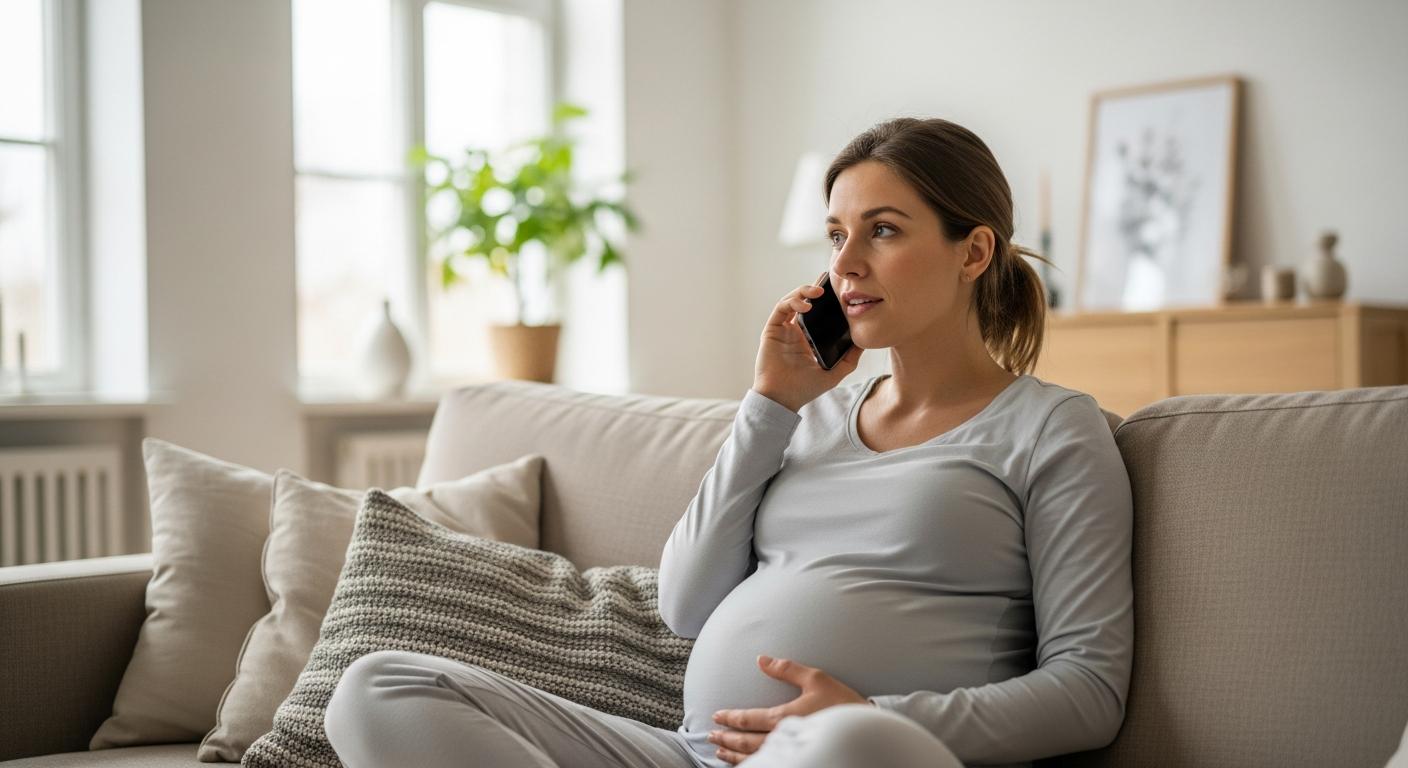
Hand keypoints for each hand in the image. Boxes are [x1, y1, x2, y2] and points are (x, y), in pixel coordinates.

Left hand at [707, 655, 872, 764]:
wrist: (865, 728)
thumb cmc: (842, 702)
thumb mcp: (816, 678)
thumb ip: (787, 669)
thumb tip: (761, 659)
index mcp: (785, 717)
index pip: (749, 719)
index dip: (731, 718)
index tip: (717, 716)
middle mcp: (784, 737)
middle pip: (747, 741)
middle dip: (727, 738)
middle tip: (711, 734)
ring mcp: (791, 752)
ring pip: (755, 756)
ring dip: (735, 754)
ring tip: (720, 751)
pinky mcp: (799, 757)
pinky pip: (769, 764)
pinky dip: (751, 764)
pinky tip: (744, 762)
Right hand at [752, 277, 862, 413]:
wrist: (783, 398)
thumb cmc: (804, 388)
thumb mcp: (835, 372)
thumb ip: (850, 358)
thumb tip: (865, 342)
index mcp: (807, 339)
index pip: (817, 312)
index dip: (826, 299)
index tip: (839, 290)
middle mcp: (794, 331)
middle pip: (804, 301)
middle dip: (814, 288)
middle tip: (828, 281)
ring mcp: (782, 329)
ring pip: (791, 301)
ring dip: (803, 291)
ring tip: (817, 291)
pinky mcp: (772, 330)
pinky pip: (781, 308)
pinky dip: (793, 302)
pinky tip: (806, 306)